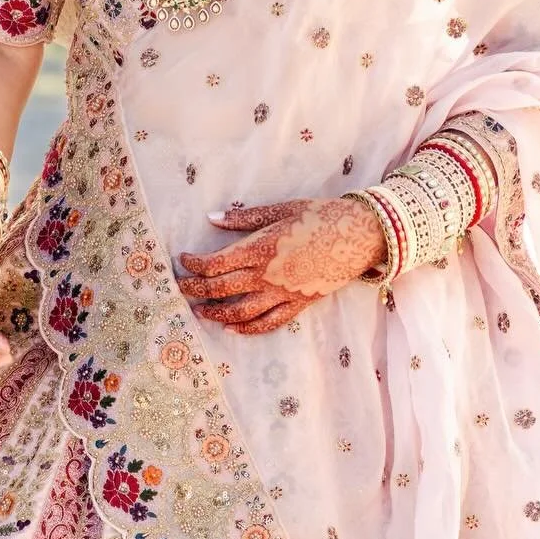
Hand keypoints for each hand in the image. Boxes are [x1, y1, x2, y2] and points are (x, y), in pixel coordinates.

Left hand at [177, 196, 385, 335]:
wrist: (358, 235)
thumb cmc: (319, 215)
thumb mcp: (280, 209)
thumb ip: (243, 218)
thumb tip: (211, 218)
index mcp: (259, 248)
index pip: (214, 264)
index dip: (194, 265)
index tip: (184, 260)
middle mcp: (267, 275)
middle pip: (220, 289)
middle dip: (195, 290)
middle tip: (180, 289)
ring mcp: (283, 293)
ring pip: (241, 312)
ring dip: (216, 314)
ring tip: (201, 312)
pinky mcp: (299, 304)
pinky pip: (269, 323)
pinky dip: (249, 329)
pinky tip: (234, 328)